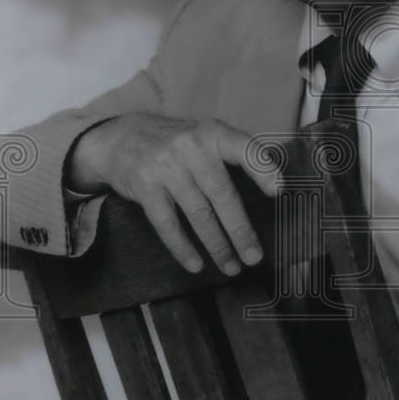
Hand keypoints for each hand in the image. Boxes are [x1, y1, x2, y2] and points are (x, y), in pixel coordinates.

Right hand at [66, 114, 278, 274]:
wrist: (120, 138)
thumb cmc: (174, 144)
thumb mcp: (202, 136)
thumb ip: (229, 156)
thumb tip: (270, 190)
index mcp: (213, 133)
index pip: (244, 149)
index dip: (262, 169)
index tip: (278, 191)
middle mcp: (191, 147)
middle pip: (222, 194)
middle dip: (240, 230)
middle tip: (254, 257)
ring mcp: (166, 166)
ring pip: (198, 214)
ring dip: (217, 245)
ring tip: (230, 266)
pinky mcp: (145, 186)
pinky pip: (167, 224)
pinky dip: (183, 248)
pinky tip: (195, 264)